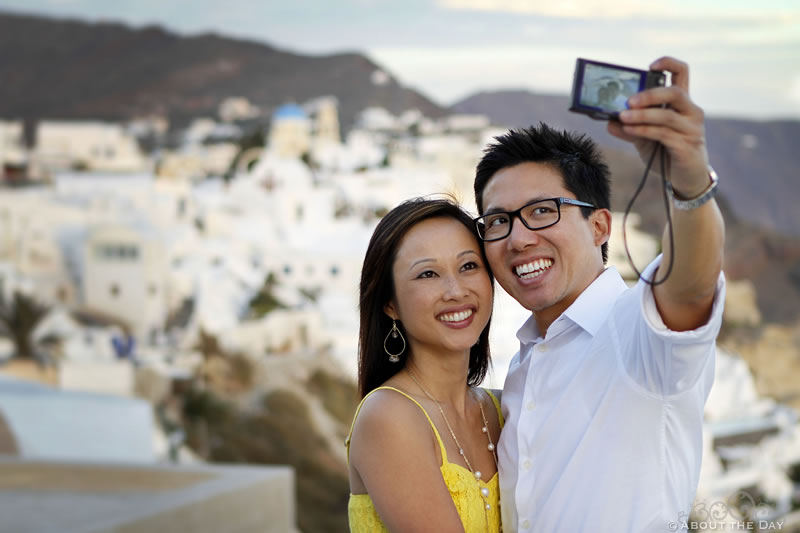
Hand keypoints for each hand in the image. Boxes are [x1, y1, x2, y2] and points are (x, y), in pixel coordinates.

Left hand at [608, 57, 709, 197]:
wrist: (685, 178)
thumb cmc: (666, 152)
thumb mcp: (644, 138)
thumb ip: (629, 127)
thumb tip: (608, 120)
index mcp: (682, 103)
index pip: (682, 73)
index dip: (668, 64)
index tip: (650, 66)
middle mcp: (691, 112)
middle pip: (675, 92)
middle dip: (650, 94)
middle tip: (629, 101)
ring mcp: (691, 129)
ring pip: (666, 115)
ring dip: (642, 115)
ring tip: (622, 117)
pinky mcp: (687, 145)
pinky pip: (663, 134)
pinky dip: (644, 130)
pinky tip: (629, 130)